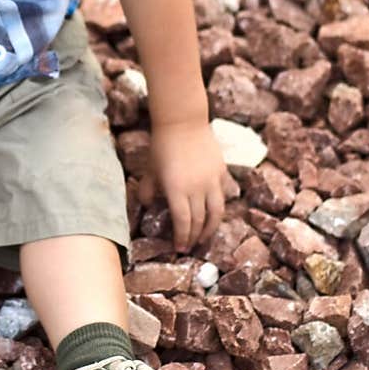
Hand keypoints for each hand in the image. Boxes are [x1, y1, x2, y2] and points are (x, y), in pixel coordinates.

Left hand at [137, 120, 229, 251]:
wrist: (183, 121)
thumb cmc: (162, 146)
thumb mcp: (150, 170)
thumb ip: (148, 190)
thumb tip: (146, 205)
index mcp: (176, 190)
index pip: (182, 222)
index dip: (182, 238)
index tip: (179, 248)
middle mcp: (197, 188)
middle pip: (199, 221)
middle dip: (194, 237)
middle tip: (190, 247)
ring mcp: (212, 180)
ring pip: (216, 212)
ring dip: (211, 228)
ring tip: (204, 237)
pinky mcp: (221, 171)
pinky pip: (222, 195)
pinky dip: (218, 207)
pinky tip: (213, 213)